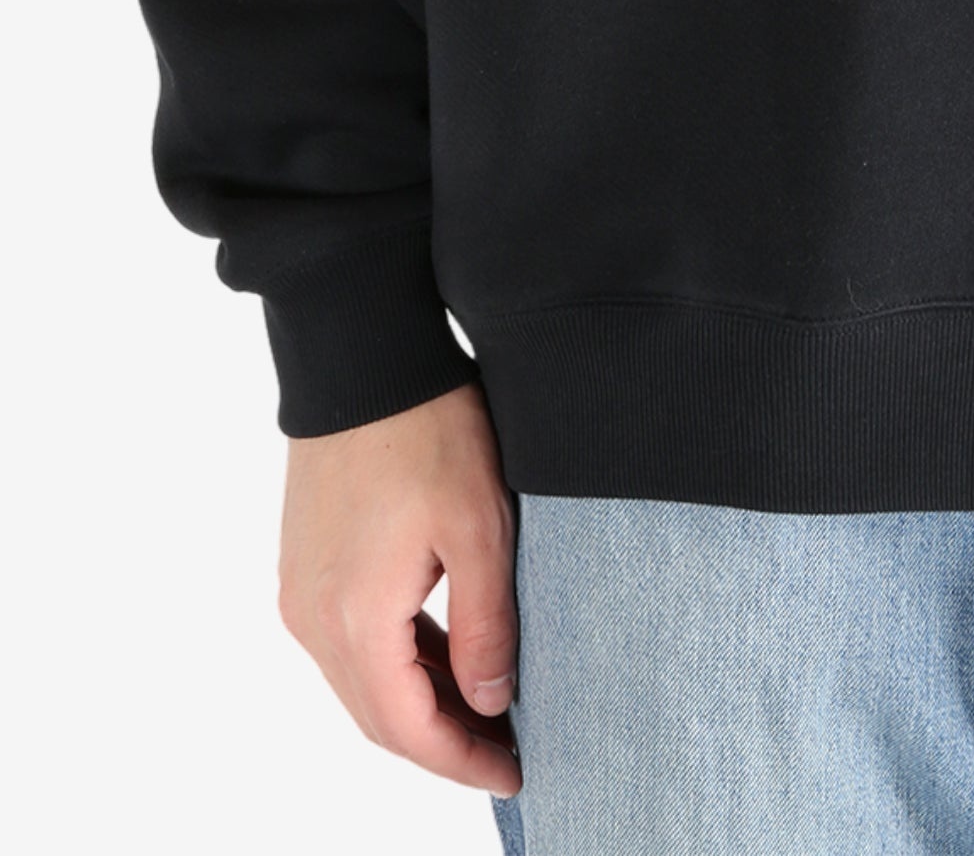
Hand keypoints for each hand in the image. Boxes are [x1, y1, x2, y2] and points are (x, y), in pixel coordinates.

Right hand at [278, 379, 520, 793]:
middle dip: (443, 743)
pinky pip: (349, 643)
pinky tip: (443, 654)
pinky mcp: (304, 566)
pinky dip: (396, 663)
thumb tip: (489, 701)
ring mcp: (301, 592)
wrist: (363, 357)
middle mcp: (314, 618)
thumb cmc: (426, 428)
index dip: (462, 761)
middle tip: (506, 750)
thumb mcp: (479, 526)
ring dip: (420, 704)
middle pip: (379, 717)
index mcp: (356, 618)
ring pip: (362, 682)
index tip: (516, 772)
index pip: (409, 728)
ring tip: (486, 708)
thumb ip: (485, 624)